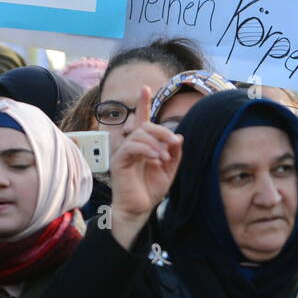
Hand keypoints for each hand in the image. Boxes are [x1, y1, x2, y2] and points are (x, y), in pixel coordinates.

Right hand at [108, 85, 181, 249]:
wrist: (139, 209)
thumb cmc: (151, 189)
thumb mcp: (169, 170)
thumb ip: (174, 153)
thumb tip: (179, 136)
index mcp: (144, 145)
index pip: (143, 120)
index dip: (144, 103)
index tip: (146, 88)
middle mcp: (132, 145)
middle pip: (145, 126)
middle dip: (162, 131)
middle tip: (173, 142)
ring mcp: (124, 152)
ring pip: (139, 134)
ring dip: (156, 143)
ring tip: (164, 158)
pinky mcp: (119, 161)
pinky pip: (132, 147)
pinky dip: (146, 150)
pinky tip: (155, 158)